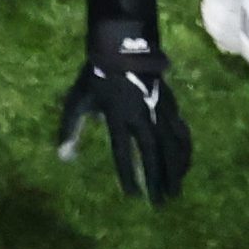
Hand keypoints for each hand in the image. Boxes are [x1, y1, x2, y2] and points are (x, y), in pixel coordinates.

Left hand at [54, 0, 186, 200]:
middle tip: (160, 202)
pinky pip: (181, 131)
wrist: (124, 45)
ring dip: (175, 169)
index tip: (132, 196)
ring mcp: (159, 109)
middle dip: (157, 178)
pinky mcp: (170, 104)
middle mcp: (141, 115)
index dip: (128, 174)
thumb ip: (71, 129)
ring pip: (172, 144)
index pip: (123, 152)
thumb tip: (63, 158)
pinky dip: (185, 150)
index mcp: (117, 115)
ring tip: (175, 190)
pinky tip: (185, 164)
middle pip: (153, 152)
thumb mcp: (79, 99)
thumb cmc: (98, 74)